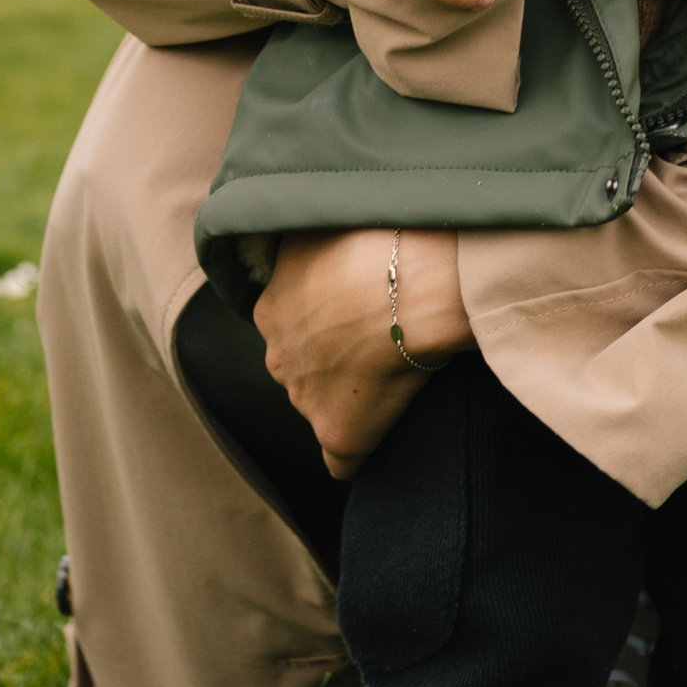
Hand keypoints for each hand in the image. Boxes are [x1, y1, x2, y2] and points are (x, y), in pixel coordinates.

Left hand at [254, 225, 473, 478]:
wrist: (416, 280)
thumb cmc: (380, 239)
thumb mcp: (323, 225)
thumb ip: (306, 245)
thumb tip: (313, 248)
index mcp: (270, 307)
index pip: (287, 323)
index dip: (325, 316)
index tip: (359, 306)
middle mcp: (278, 356)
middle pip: (299, 365)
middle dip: (329, 356)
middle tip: (380, 334)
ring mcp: (306, 399)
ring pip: (321, 404)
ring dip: (349, 394)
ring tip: (397, 371)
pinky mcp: (340, 433)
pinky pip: (342, 461)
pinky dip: (357, 454)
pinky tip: (381, 438)